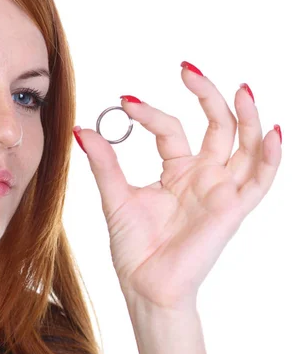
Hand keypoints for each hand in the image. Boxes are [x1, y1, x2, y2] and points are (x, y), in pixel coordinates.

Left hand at [73, 62, 281, 310]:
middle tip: (186, 69)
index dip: (148, 113)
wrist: (144, 284)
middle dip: (206, 95)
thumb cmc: (133, 246)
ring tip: (242, 88)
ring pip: (244, 144)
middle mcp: (203, 175)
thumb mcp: (115, 196)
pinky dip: (270, 156)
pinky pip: (260, 180)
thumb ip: (104, 163)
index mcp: (177, 170)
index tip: (124, 101)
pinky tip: (271, 131)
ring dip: (246, 115)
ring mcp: (220, 190)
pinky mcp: (232, 208)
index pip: (170, 129)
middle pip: (216, 125)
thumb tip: (82, 129)